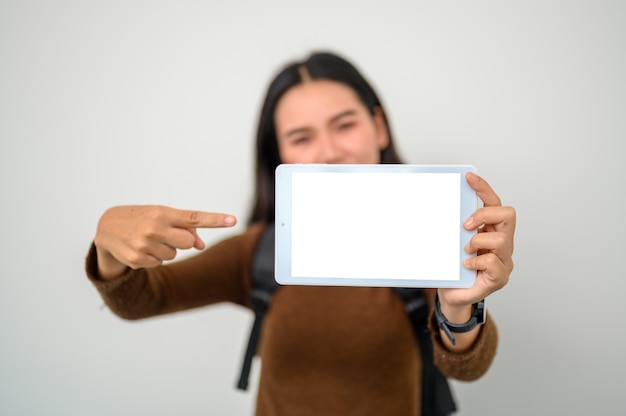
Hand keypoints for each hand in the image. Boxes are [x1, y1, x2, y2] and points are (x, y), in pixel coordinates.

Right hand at [94, 205, 236, 278]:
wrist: (106, 227)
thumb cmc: (141, 219)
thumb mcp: (162, 217)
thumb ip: (184, 228)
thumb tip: (201, 245)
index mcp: (162, 213)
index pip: (194, 217)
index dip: (215, 219)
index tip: (233, 219)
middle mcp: (154, 228)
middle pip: (188, 243)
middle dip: (184, 241)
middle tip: (168, 234)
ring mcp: (145, 245)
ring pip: (174, 255)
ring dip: (166, 249)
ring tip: (149, 239)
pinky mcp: (137, 260)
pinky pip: (160, 263)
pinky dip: (154, 257)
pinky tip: (141, 248)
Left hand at [438, 172, 515, 315]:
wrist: (451, 296)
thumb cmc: (452, 268)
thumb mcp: (450, 242)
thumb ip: (451, 227)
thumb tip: (434, 205)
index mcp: (490, 229)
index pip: (494, 202)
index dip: (483, 188)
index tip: (468, 177)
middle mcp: (502, 242)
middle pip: (508, 214)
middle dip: (485, 215)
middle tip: (465, 225)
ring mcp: (504, 260)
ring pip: (501, 239)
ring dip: (478, 242)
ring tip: (464, 250)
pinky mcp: (500, 278)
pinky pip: (493, 263)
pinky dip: (476, 262)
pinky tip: (466, 265)